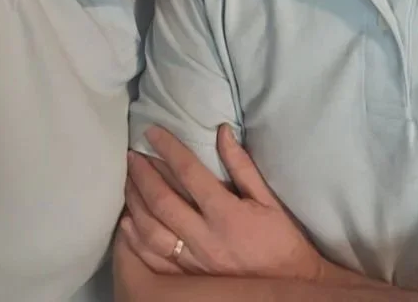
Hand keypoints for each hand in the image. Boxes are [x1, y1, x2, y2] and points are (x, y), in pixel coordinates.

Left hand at [120, 123, 323, 279]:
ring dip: (135, 203)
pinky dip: (136, 239)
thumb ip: (242, 166)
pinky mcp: (188, 278)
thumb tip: (223, 132)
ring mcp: (193, 261)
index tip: (152, 132)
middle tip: (131, 155)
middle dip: (142, 174)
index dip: (168, 148)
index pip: (189, 172)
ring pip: (152, 230)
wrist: (290, 287)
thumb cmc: (281, 240)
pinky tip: (127, 222)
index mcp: (226, 213)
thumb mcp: (267, 200)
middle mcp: (205, 238)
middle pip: (162, 201)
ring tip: (128, 181)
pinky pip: (154, 258)